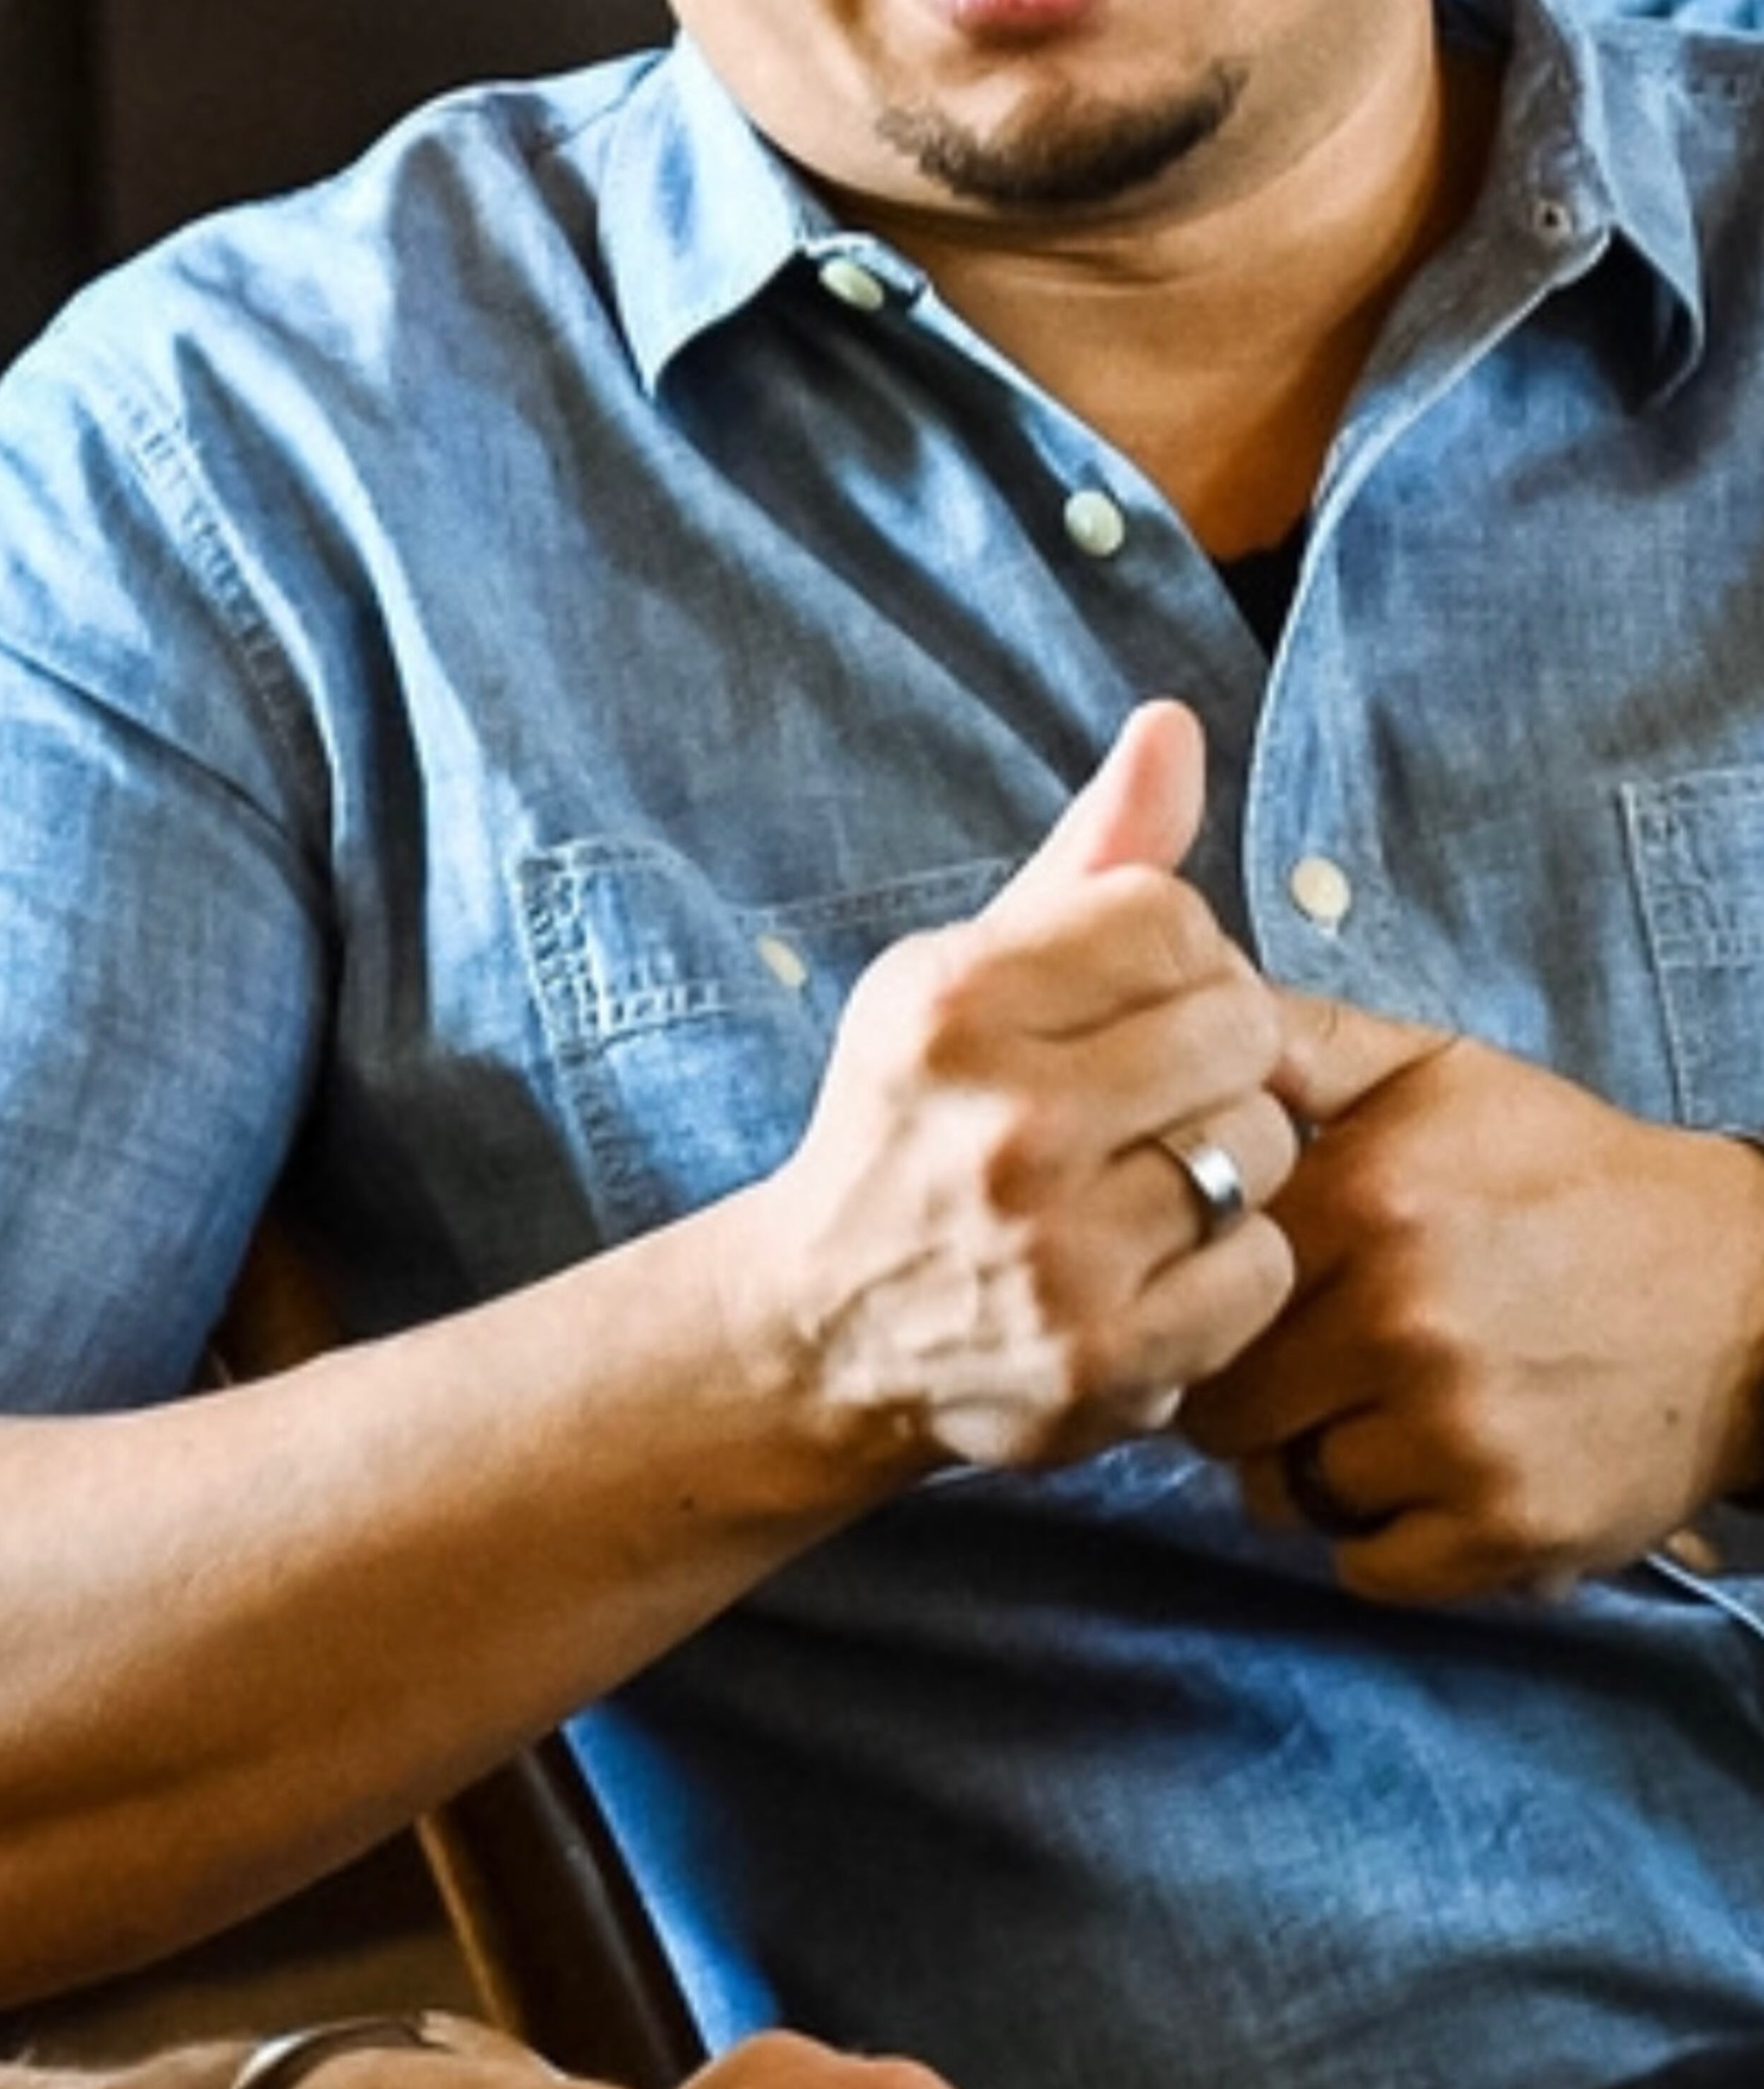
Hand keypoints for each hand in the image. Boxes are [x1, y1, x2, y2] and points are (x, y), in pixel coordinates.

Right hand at [723, 702, 1297, 1493]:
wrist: (826, 1325)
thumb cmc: (918, 1116)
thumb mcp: (970, 969)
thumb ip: (1091, 854)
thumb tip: (1177, 723)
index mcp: (953, 1005)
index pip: (1173, 916)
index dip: (1181, 953)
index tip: (1137, 1003)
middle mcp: (1003, 1126)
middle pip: (1239, 1027)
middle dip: (1218, 1052)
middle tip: (1158, 1092)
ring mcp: (1056, 1255)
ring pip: (1263, 1149)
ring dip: (1231, 1159)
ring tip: (1154, 1175)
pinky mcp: (1105, 1364)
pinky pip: (1261, 1268)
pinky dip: (1230, 1265)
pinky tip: (1158, 1261)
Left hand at [1179, 993, 1763, 1598]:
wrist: (1741, 1295)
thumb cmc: (1569, 1175)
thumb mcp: (1436, 1072)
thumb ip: (1300, 1044)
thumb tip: (1188, 1017)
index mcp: (1367, 1200)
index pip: (1193, 1284)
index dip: (1193, 1299)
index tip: (1219, 1301)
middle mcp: (1403, 1321)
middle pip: (1222, 1409)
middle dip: (1240, 1397)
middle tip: (1290, 1373)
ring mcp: (1457, 1436)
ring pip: (1287, 1494)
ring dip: (1308, 1469)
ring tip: (1368, 1417)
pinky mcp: (1507, 1530)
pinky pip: (1366, 1569)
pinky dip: (1378, 1538)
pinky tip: (1421, 1476)